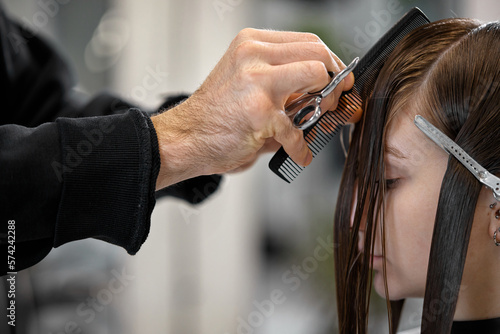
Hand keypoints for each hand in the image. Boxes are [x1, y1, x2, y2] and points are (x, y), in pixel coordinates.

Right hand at [152, 28, 354, 189]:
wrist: (186, 138)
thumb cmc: (216, 114)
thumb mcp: (246, 81)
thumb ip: (281, 80)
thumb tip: (322, 92)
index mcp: (252, 44)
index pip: (308, 41)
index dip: (330, 62)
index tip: (336, 78)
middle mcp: (253, 55)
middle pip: (317, 54)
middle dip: (334, 80)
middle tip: (331, 100)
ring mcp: (257, 81)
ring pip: (316, 77)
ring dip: (324, 105)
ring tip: (315, 122)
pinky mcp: (259, 112)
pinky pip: (296, 129)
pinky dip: (301, 147)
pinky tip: (298, 152)